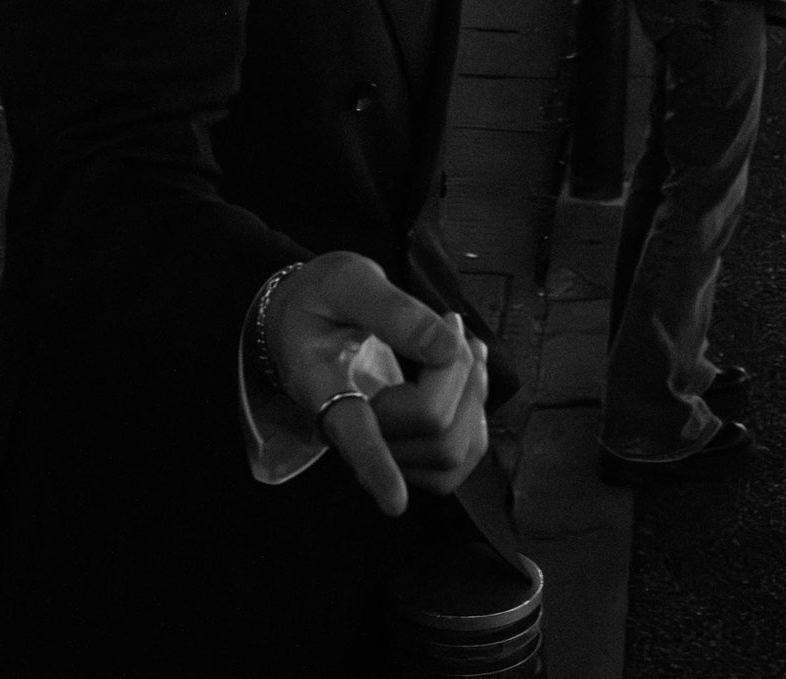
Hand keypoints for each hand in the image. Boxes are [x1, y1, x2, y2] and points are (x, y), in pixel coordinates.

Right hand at [266, 251, 487, 515]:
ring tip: (466, 343)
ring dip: (474, 395)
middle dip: (459, 371)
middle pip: (429, 428)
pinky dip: (475, 413)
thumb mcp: (348, 281)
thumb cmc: (323, 298)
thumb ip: (393, 312)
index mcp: (323, 387)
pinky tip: (469, 371)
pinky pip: (457, 457)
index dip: (374, 467)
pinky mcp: (408, 448)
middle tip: (451, 321)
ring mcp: (381, 446)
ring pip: (449, 452)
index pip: (351, 434)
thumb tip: (446, 347)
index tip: (393, 504)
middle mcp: (351, 431)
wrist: (310, 317)